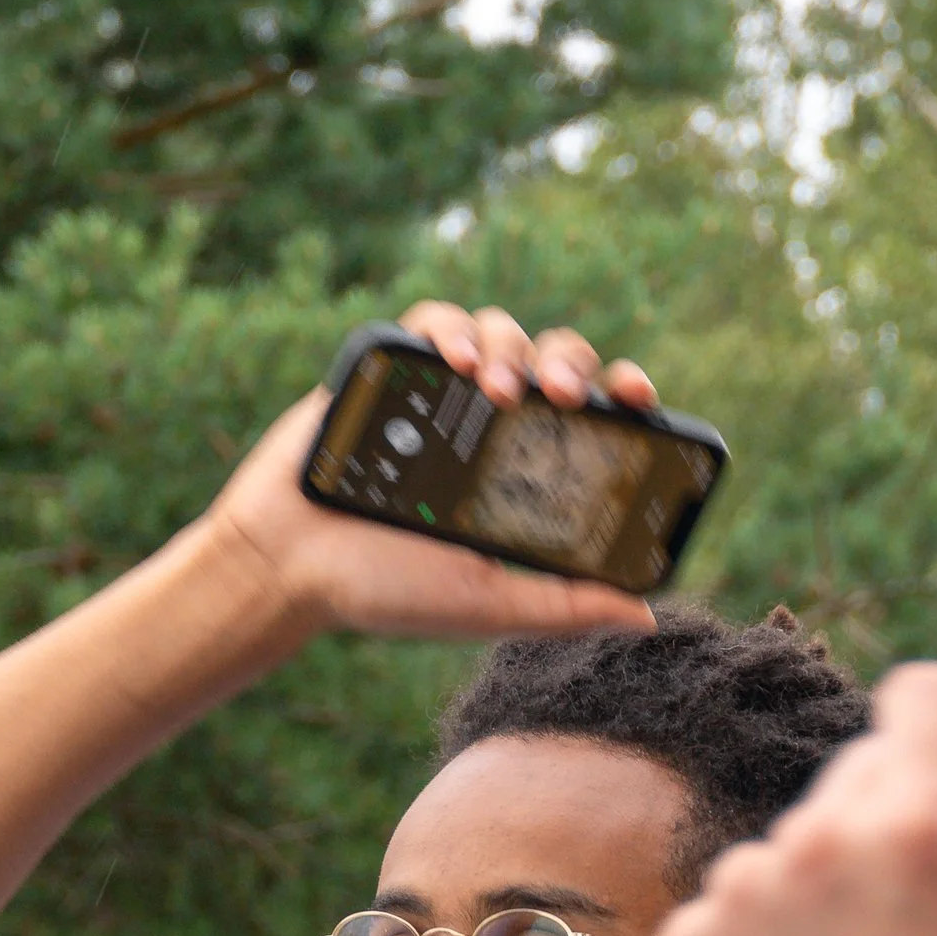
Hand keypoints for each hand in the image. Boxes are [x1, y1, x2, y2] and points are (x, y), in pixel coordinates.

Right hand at [207, 302, 663, 646]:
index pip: (595, 421)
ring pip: (503, 331)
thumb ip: (566, 605)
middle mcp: (492, 429)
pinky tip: (454, 356)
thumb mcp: (491, 604)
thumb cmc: (387, 591)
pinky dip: (453, 328)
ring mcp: (442, 395)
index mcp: (526, 476)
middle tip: (561, 396)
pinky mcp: (391, 367)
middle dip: (570, 365)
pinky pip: (436, 321)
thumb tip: (648, 615)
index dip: (624, 398)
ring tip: (498, 387)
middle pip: (556, 362)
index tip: (637, 395)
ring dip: (513, 347)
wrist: (288, 564)